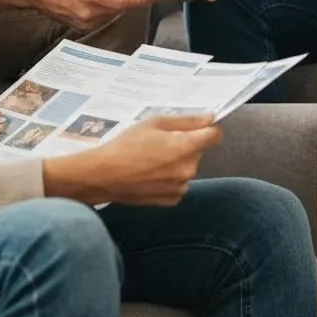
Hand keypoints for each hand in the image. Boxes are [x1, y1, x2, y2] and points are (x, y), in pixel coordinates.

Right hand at [26, 0, 152, 29]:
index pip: (121, 2)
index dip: (139, 0)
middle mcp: (87, 12)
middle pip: (119, 9)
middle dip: (133, 1)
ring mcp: (83, 22)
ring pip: (111, 15)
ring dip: (120, 6)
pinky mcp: (80, 26)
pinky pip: (101, 19)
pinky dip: (108, 10)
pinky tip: (111, 0)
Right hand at [44, 114, 221, 205]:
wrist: (102, 176)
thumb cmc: (126, 145)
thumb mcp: (154, 123)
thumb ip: (187, 120)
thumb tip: (210, 117)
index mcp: (185, 147)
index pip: (214, 136)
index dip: (206, 129)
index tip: (194, 127)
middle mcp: (188, 169)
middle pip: (198, 151)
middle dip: (185, 144)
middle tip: (159, 142)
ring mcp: (180, 187)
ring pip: (187, 167)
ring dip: (177, 162)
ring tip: (151, 159)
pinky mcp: (171, 199)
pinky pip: (178, 183)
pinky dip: (170, 178)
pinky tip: (150, 173)